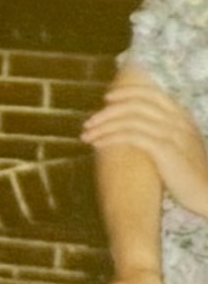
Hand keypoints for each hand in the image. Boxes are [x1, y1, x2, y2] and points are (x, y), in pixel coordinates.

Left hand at [83, 82, 207, 217]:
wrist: (206, 191)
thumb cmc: (188, 172)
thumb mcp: (178, 144)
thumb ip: (161, 130)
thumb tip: (132, 126)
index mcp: (181, 115)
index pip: (152, 93)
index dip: (126, 93)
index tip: (106, 99)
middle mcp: (177, 120)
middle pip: (136, 105)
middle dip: (107, 112)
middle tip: (88, 123)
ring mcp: (172, 134)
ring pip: (130, 120)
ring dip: (104, 127)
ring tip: (86, 136)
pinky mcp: (165, 150)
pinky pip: (132, 137)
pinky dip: (111, 138)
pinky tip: (98, 145)